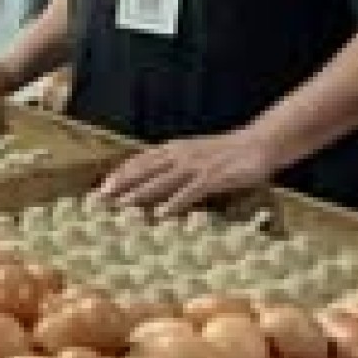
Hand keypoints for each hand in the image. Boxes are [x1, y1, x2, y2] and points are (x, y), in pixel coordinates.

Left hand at [100, 126, 273, 218]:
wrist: (259, 143)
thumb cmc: (227, 154)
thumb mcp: (196, 156)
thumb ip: (176, 168)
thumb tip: (156, 185)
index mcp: (174, 149)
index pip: (140, 161)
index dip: (119, 174)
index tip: (100, 188)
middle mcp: (180, 155)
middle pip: (143, 170)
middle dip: (119, 184)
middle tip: (98, 199)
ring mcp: (196, 165)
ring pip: (160, 180)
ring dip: (138, 194)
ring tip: (119, 206)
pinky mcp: (213, 177)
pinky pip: (188, 192)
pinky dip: (173, 203)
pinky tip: (161, 214)